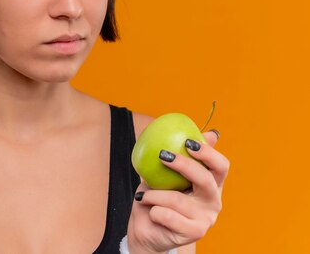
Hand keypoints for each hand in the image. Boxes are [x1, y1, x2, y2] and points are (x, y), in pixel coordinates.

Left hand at [126, 130, 229, 252]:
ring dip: (153, 194)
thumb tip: (194, 130)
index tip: (188, 142)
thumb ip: (177, 155)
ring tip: (143, 195)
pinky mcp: (194, 233)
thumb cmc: (157, 198)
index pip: (221, 166)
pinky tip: (150, 211)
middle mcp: (213, 200)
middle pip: (206, 179)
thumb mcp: (164, 174)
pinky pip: (167, 215)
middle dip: (184, 165)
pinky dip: (152, 210)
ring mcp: (206, 218)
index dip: (208, 153)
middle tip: (163, 155)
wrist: (147, 230)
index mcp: (211, 184)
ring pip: (177, 199)